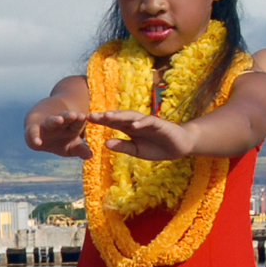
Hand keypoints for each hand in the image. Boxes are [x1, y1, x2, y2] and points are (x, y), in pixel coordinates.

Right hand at [26, 110, 91, 159]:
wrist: (40, 134)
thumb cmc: (59, 141)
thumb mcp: (71, 147)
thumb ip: (80, 149)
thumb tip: (90, 155)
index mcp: (71, 125)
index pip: (77, 122)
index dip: (80, 119)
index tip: (83, 117)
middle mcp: (59, 123)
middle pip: (65, 118)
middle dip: (69, 116)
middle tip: (74, 115)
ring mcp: (46, 125)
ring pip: (50, 121)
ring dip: (54, 120)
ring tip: (59, 120)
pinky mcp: (33, 129)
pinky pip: (33, 132)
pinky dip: (34, 137)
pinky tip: (38, 143)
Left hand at [85, 110, 199, 161]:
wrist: (180, 146)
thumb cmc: (157, 148)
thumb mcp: (136, 151)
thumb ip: (122, 147)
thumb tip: (105, 144)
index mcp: (129, 129)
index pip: (112, 123)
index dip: (100, 121)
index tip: (86, 120)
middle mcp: (136, 123)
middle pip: (119, 117)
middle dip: (105, 116)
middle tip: (90, 116)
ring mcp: (148, 122)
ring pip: (131, 116)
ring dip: (119, 116)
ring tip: (107, 116)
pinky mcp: (160, 124)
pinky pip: (149, 122)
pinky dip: (141, 123)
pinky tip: (133, 125)